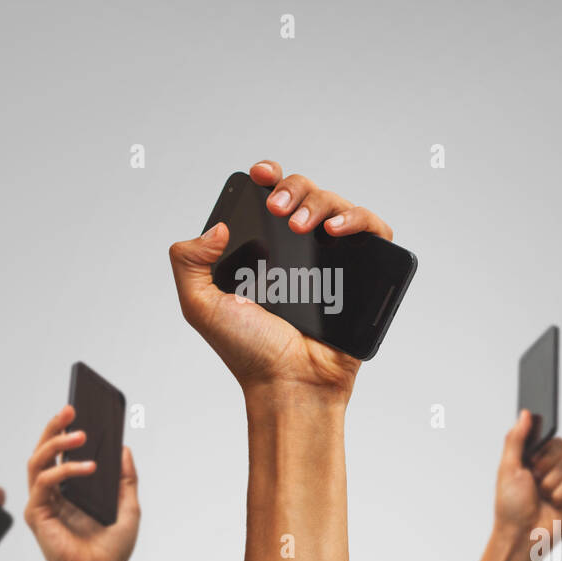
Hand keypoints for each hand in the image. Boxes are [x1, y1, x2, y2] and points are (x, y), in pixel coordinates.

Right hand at [25, 405, 140, 560]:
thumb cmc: (113, 548)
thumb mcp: (128, 505)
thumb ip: (125, 478)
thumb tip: (124, 448)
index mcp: (69, 491)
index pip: (61, 453)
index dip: (66, 430)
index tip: (80, 408)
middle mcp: (52, 494)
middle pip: (44, 451)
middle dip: (54, 426)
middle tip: (71, 408)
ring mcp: (41, 503)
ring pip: (37, 461)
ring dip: (56, 442)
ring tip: (80, 433)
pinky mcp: (36, 515)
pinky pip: (43, 482)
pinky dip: (64, 469)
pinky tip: (87, 466)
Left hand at [168, 160, 394, 397]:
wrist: (289, 384)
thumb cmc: (248, 351)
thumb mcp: (199, 304)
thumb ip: (188, 261)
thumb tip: (217, 226)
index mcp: (262, 250)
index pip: (271, 197)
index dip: (269, 177)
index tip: (260, 176)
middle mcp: (298, 250)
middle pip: (305, 192)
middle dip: (291, 188)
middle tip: (278, 210)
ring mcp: (332, 260)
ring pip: (337, 205)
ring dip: (320, 202)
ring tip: (303, 226)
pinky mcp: (363, 273)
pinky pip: (373, 231)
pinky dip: (359, 220)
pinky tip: (336, 231)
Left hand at [495, 409, 561, 551]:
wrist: (522, 537)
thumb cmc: (510, 505)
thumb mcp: (508, 467)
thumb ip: (517, 438)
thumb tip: (526, 414)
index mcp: (528, 459)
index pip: (544, 436)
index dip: (542, 441)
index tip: (535, 451)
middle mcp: (544, 467)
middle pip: (560, 446)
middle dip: (547, 461)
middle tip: (534, 475)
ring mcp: (559, 481)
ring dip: (552, 480)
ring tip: (541, 494)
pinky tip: (552, 503)